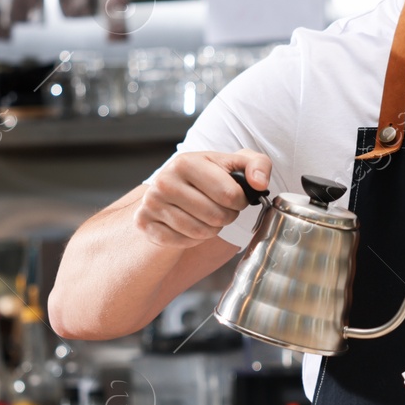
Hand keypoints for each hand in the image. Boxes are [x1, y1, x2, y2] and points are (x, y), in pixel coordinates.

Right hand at [135, 148, 271, 248]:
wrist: (173, 188)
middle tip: (222, 208)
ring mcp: (152, 203)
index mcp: (186, 162)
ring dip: (212, 229)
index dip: (240, 201)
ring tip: (208, 215)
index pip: (230, 195)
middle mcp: (164, 181)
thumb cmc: (209, 176)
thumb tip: (259, 184)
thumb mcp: (235, 163)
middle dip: (227, 216)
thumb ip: (258, 165)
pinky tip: (191, 224)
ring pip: (200, 232)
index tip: (235, 197)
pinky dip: (193, 239)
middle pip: (216, 216)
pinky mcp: (145, 223)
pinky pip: (183, 242)